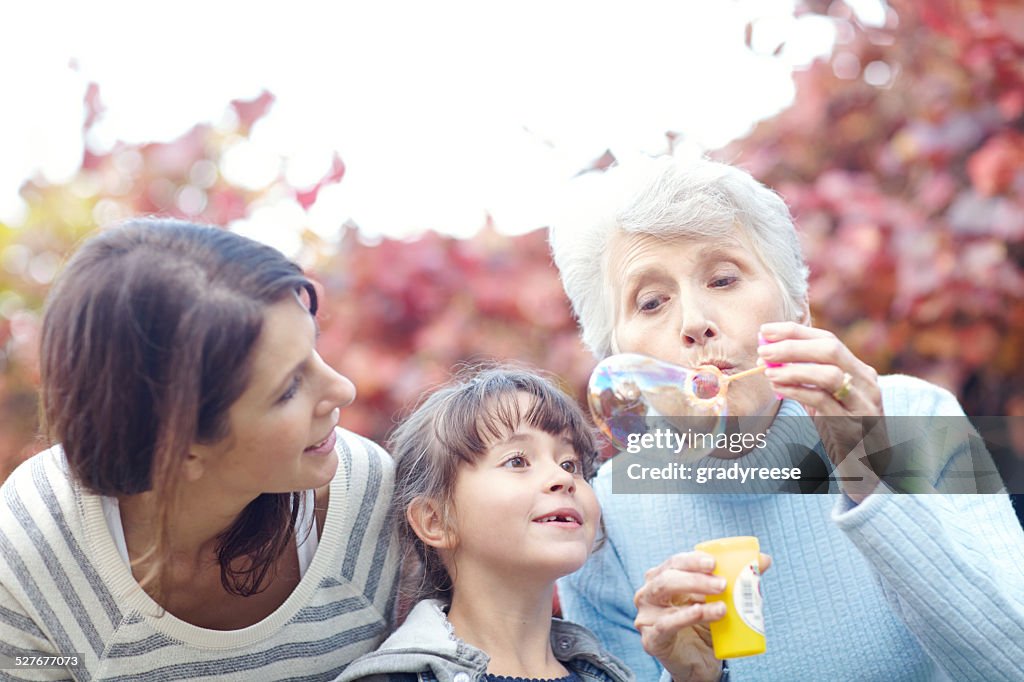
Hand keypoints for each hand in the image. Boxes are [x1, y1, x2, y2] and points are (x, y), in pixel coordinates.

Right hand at [634, 551, 771, 681]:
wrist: (699, 663)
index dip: (692, 560)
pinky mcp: (652, 639)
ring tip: (723, 605)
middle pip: (667, 577)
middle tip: (723, 584)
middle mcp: (648, 593)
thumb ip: (737, 580)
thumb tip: (764, 560)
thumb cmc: (704, 626)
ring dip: (695, 596)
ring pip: (664, 596)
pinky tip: (702, 613)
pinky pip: (666, 624)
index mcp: (661, 578)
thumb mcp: (718, 601)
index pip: (674, 562)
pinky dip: (684, 617)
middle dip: (696, 577)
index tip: (715, 562)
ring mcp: (646, 616)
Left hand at [758, 322, 886, 501]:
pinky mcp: (854, 424)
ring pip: (829, 374)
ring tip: (768, 372)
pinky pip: (822, 401)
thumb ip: (803, 379)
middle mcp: (866, 382)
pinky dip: (796, 391)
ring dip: (793, 369)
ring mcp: (863, 403)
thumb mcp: (824, 400)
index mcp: (859, 370)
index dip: (794, 332)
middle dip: (792, 346)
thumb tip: (769, 358)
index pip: (827, 339)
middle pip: (830, 349)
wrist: (868, 470)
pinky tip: (778, 389)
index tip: (765, 331)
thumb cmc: (841, 431)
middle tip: (763, 351)